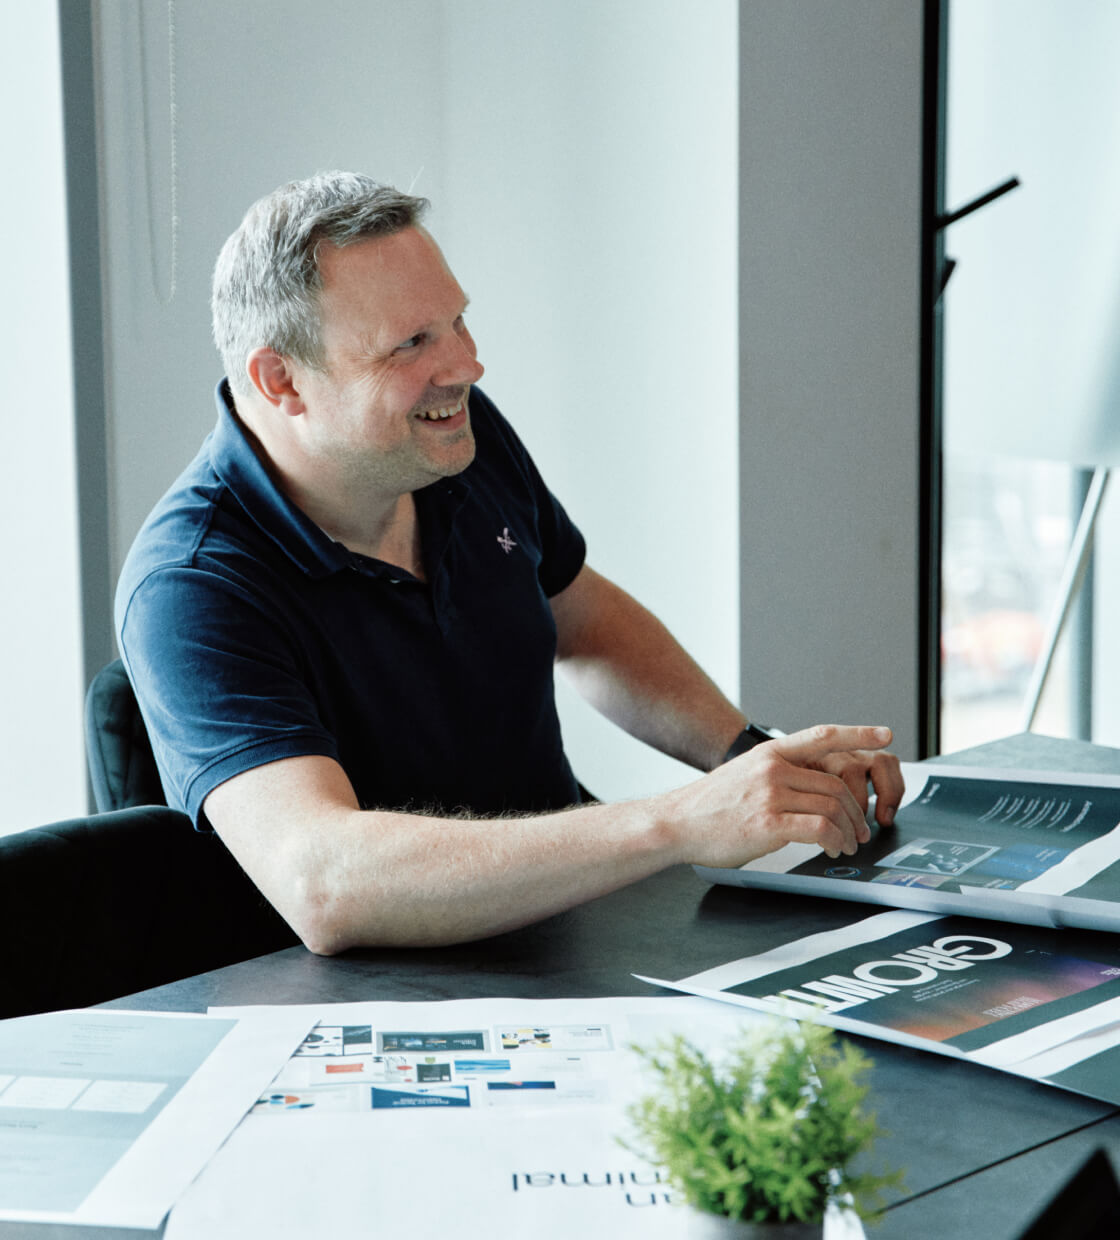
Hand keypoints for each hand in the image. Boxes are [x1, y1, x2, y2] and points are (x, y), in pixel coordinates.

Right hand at [666, 724, 896, 867]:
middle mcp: (772, 769)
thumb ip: (777, 774)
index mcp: (769, 754)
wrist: (676, 823)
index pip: (822, 736)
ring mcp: (771, 795)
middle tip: (859, 831)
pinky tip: (831, 849)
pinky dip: (834, 841)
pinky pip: (820, 829)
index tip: (885, 735)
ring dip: (847, 831)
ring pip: (832, 807)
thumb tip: (810, 788)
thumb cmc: (710, 806)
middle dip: (855, 811)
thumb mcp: (744, 775)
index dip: (857, 734)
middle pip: (835, 784)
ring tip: (846, 845)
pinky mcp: (769, 824)